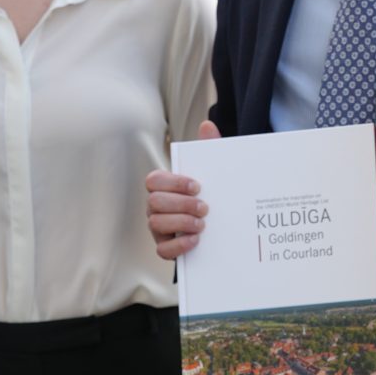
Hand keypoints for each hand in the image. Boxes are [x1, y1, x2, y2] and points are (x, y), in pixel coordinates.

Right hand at [146, 121, 218, 260]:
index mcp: (164, 186)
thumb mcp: (212, 172)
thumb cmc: (211, 193)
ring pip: (155, 224)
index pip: (154, 180)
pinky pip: (162, 250)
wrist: (222, 225)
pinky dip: (178, 246)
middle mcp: (156, 206)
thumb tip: (207, 124)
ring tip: (202, 225)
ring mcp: (159, 227)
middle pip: (154, 202)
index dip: (173, 182)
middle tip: (205, 208)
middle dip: (180, 205)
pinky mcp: (166, 247)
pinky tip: (195, 241)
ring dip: (180, 223)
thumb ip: (209, 148)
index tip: (197, 186)